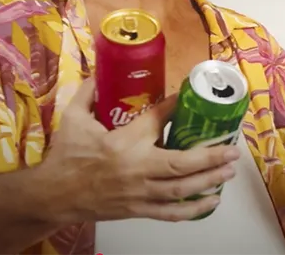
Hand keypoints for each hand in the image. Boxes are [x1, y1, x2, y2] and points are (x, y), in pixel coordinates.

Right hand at [40, 78, 239, 222]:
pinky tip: (211, 202)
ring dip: (209, 181)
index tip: (191, 97)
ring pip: (181, 189)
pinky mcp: (138, 209)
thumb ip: (88, 93)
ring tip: (229, 172)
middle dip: (211, 156)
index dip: (177, 107)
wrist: (52, 195)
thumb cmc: (66, 156)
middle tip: (232, 149)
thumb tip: (100, 70)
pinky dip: (193, 209)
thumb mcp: (73, 119)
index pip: (157, 120)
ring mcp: (139, 192)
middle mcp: (136, 168)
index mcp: (123, 142)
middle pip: (181, 163)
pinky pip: (170, 213)